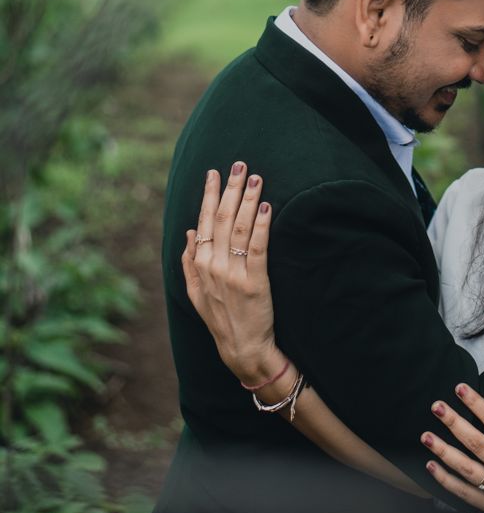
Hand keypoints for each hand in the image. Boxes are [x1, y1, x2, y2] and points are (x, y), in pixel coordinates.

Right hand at [181, 163, 281, 383]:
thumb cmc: (220, 319)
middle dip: (230, 188)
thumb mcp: (195, 293)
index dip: (208, 195)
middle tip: (239, 164)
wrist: (242, 349)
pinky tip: (266, 205)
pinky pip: (257, 247)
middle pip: (220, 218)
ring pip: (238, 227)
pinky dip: (261, 224)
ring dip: (247, 198)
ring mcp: (233, 274)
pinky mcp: (255, 282)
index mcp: (199, 266)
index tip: (213, 172)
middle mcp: (213, 267)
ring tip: (255, 177)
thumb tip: (189, 232)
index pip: (203, 222)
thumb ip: (188, 262)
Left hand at [420, 382, 483, 512]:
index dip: (477, 404)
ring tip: (425, 435)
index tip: (460, 389)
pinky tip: (431, 465)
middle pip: (477, 444)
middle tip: (436, 406)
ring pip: (467, 469)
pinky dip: (446, 481)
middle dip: (454, 423)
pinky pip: (465, 493)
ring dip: (444, 451)